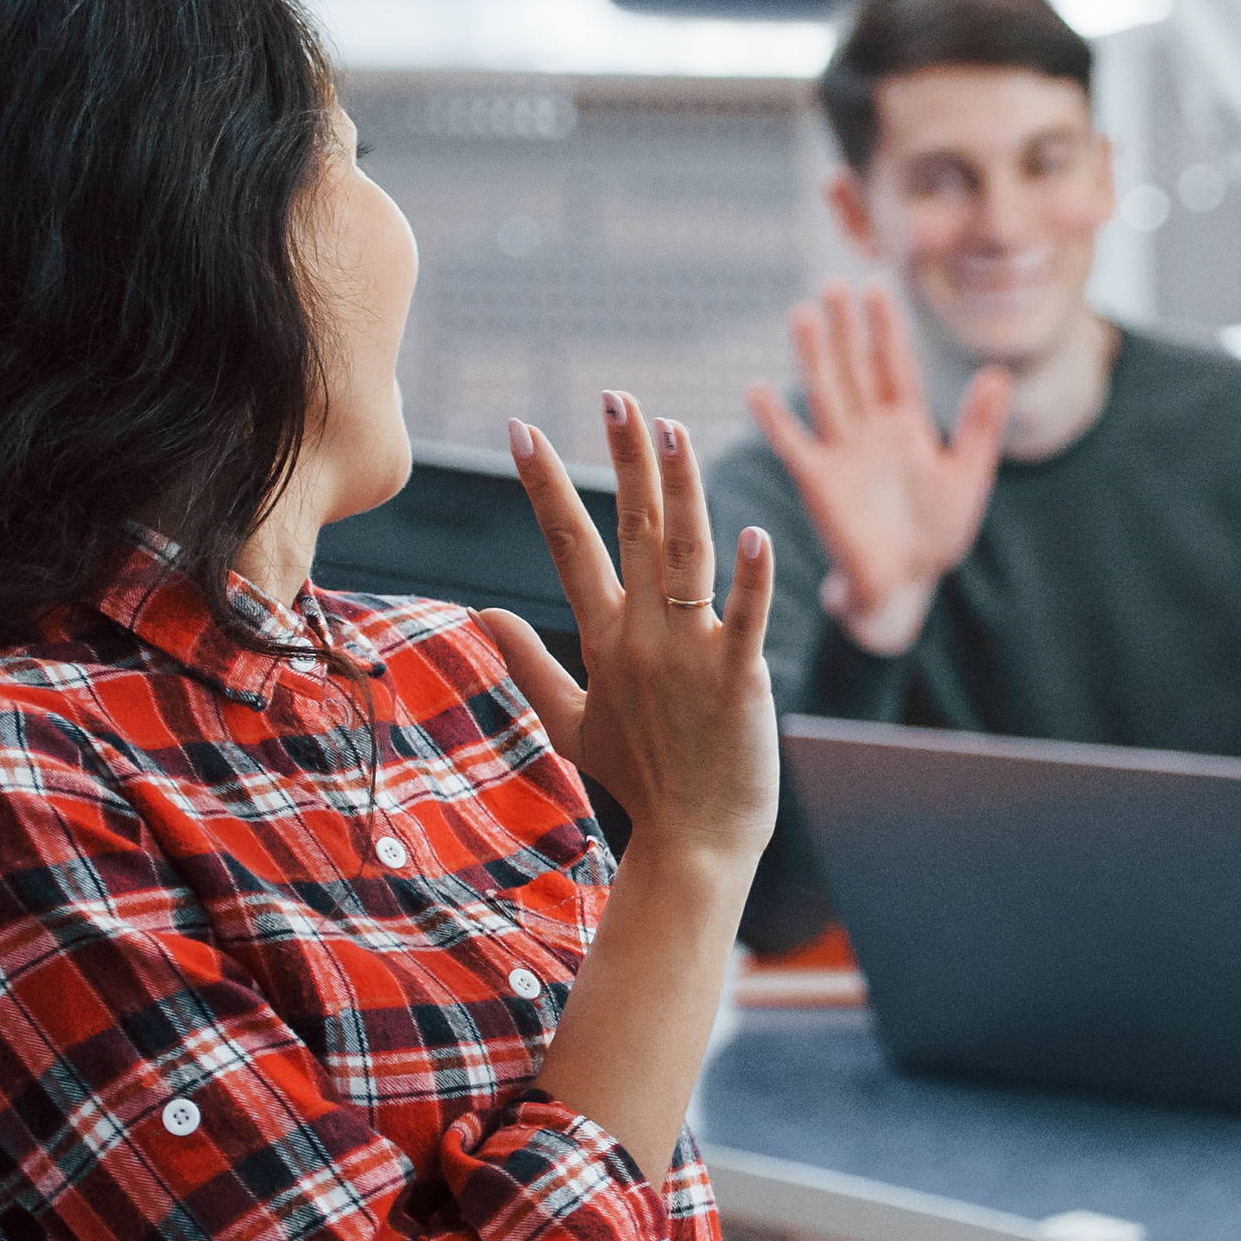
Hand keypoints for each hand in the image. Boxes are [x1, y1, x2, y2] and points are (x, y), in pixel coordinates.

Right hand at [481, 396, 779, 868]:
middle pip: (632, 530)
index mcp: (605, 640)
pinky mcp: (740, 680)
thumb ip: (528, 666)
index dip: (544, 484)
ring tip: (673, 429)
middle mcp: (642, 637)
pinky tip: (756, 533)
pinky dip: (751, 579)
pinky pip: (746, 618)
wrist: (694, 846)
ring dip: (680, 491)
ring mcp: (690, 656)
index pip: (568, 545)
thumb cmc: (640, 784)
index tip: (521, 427)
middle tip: (617, 395)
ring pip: (685, 556)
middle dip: (624, 458)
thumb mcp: (570, 724)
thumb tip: (484, 614)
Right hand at [747, 281, 1012, 659]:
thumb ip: (980, 426)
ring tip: (802, 314)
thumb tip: (998, 371)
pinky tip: (756, 389)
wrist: (908, 585)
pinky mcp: (820, 483)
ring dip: (814, 357)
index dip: (885, 328)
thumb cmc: (936, 534)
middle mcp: (870, 431)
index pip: (894, 365)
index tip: (876, 286)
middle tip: (832, 285)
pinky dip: (775, 420)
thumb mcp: (967, 475)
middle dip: (845, 329)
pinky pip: (794, 445)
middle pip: (855, 369)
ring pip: (826, 394)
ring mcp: (842, 453)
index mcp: (906, 425)